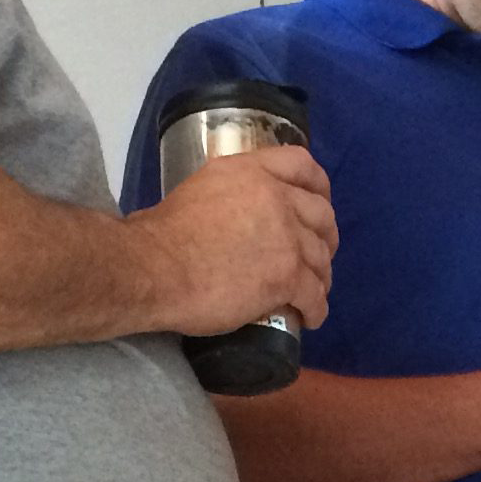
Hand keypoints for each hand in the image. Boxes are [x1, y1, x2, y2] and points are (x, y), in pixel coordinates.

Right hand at [127, 144, 335, 337]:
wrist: (154, 268)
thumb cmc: (161, 235)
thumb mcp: (199, 190)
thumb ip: (228, 195)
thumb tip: (228, 217)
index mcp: (251, 172)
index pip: (301, 164)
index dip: (318, 186)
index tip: (320, 202)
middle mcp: (276, 197)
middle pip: (321, 214)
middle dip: (326, 237)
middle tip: (318, 255)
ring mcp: (286, 237)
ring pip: (321, 258)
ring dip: (321, 277)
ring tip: (314, 293)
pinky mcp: (287, 276)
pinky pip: (315, 295)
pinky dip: (316, 308)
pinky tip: (310, 317)